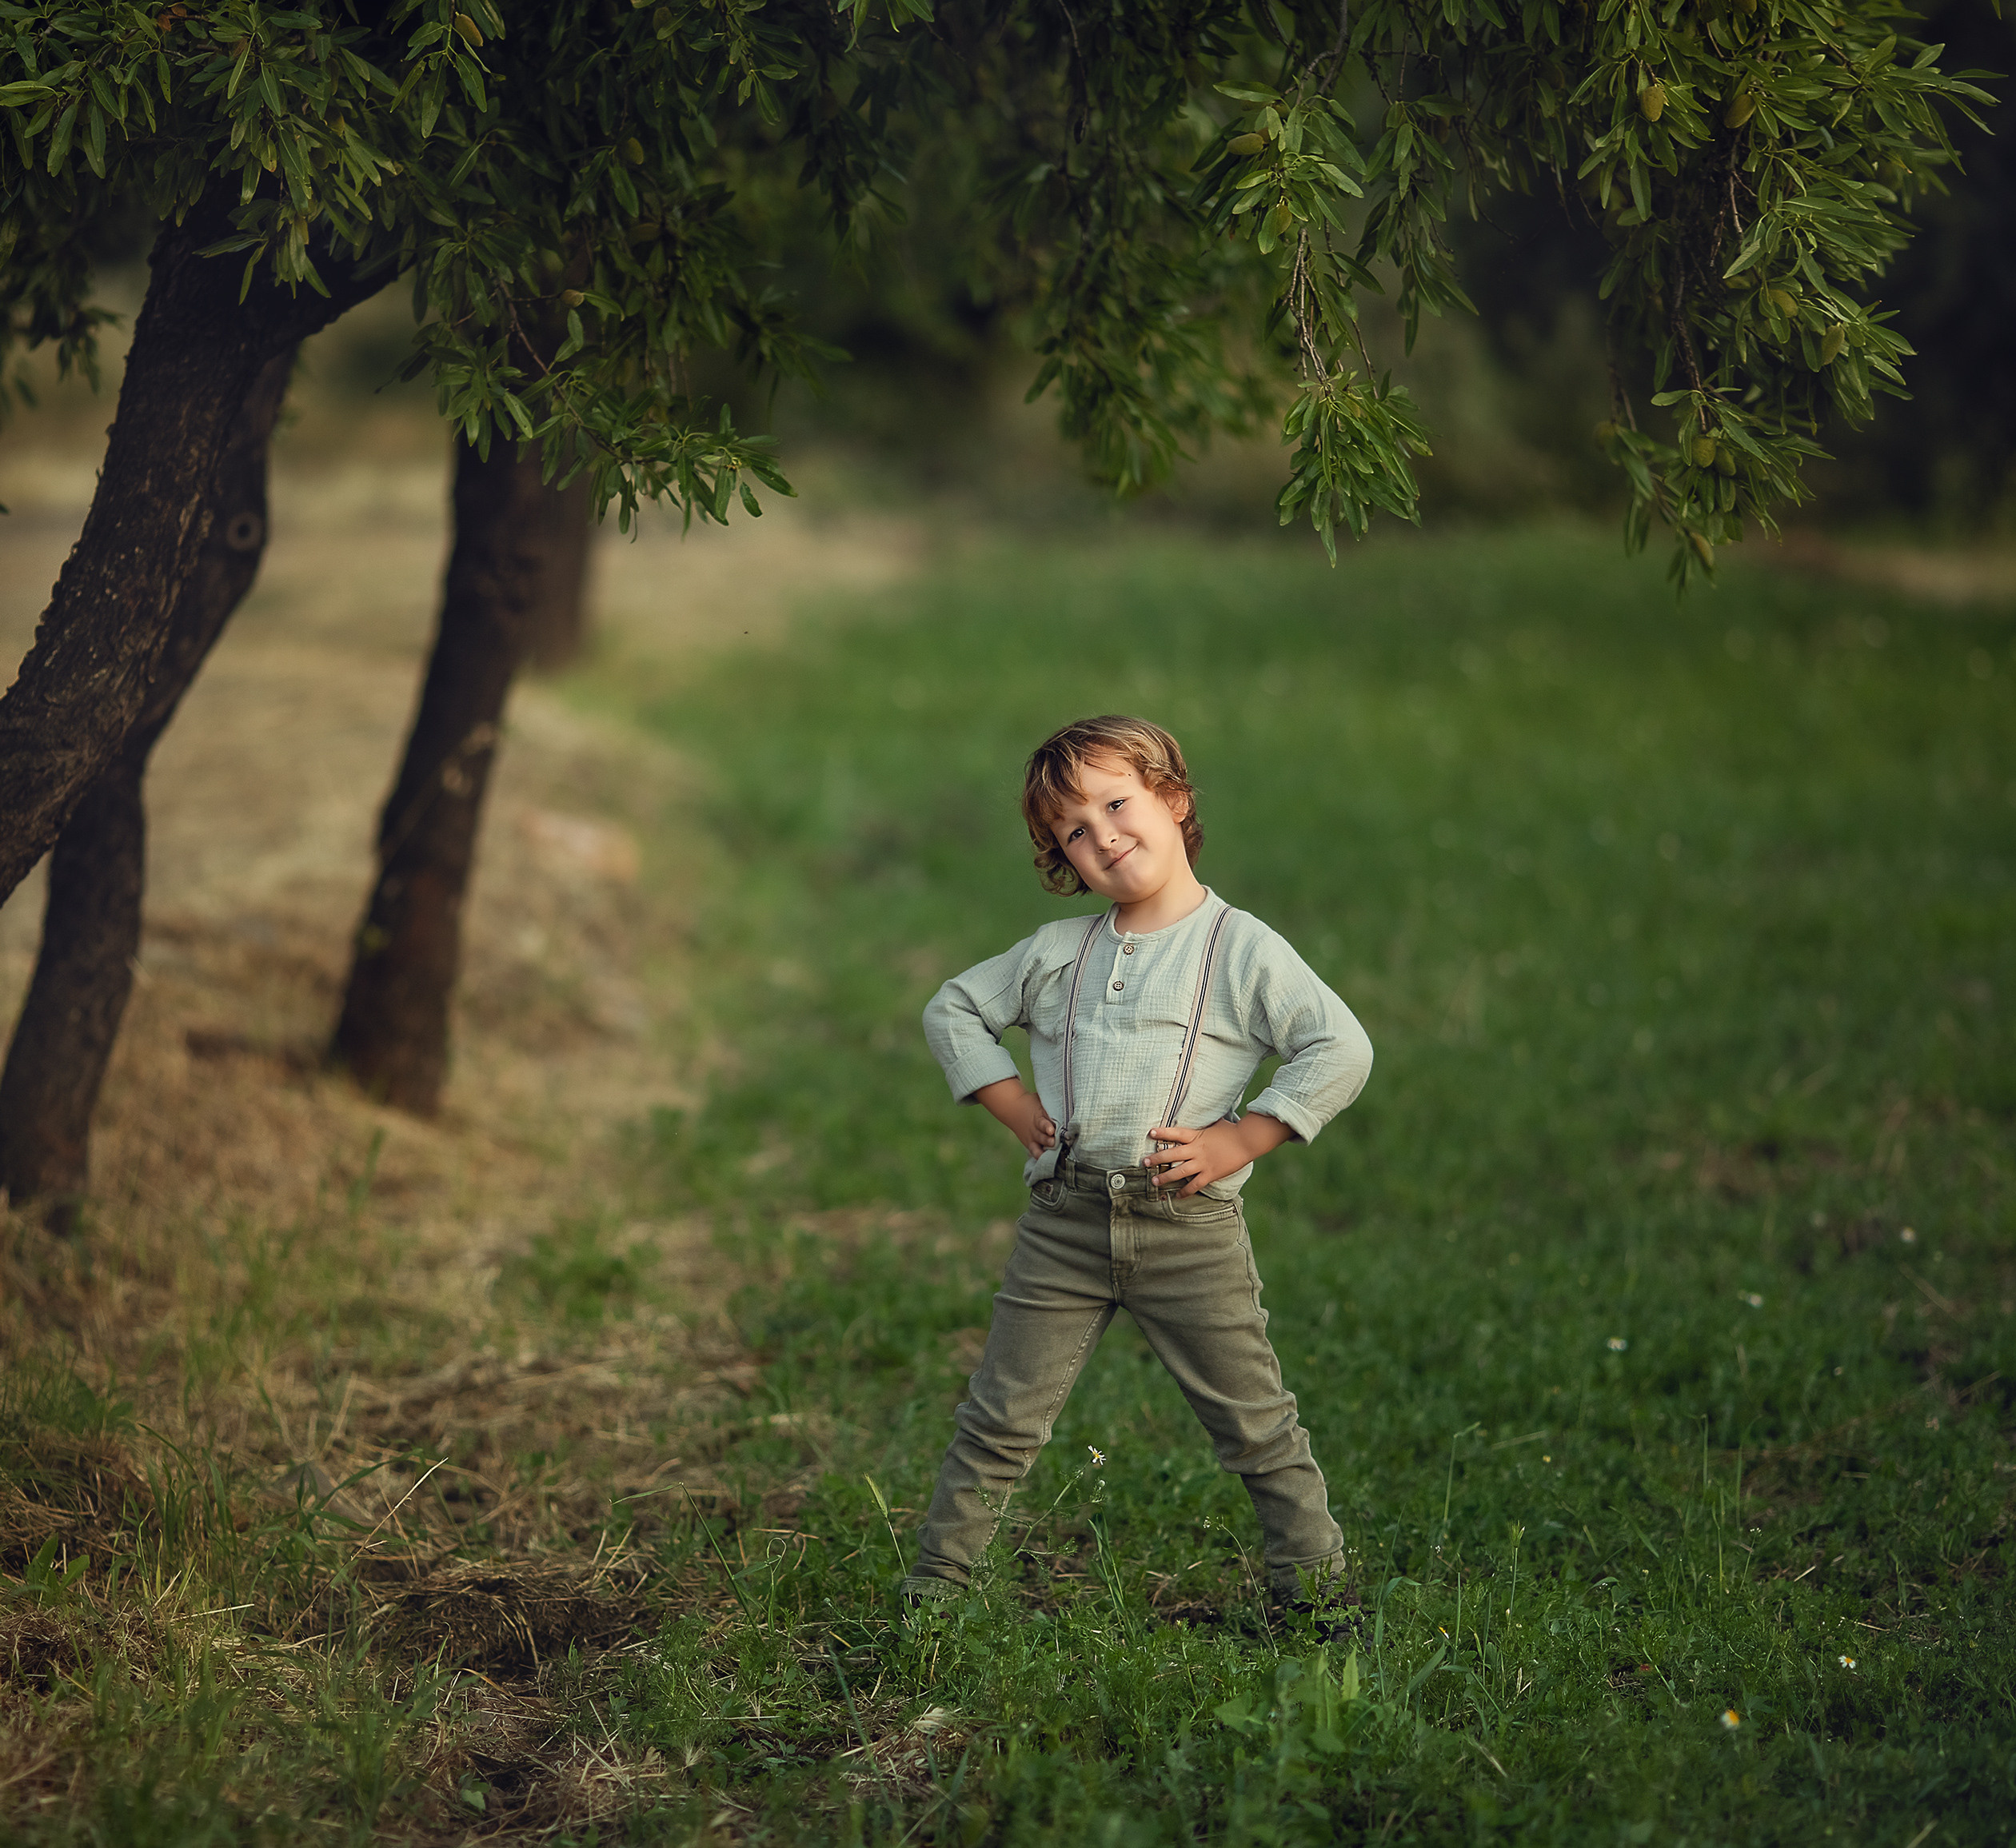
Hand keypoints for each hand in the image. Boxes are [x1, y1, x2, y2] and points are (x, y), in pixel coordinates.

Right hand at [973, 1077, 1057, 1159]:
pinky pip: (1035, 1153)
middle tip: (1055, 1144)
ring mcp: (1031, 1138)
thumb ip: (1052, 1106)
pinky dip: (1040, 1158)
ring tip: (1051, 1157)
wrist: (1013, 1107)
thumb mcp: (1041, 1101)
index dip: (1047, 1127)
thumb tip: (1072, 1102)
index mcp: (1038, 1117)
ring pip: (1037, 1148)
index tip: (1051, 1130)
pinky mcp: (1029, 1144)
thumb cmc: (1033, 1103)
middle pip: (1041, 1137)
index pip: (1042, 1123)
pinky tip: (1047, 1165)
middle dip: (1048, 1142)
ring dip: (1044, 1153)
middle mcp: (1034, 1130)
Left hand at [1146, 1113, 1292, 1195]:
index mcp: (1197, 1135)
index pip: (1176, 1133)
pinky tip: (1177, 1196)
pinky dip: (1186, 1192)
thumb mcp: (1214, 1123)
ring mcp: (1203, 1163)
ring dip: (1166, 1177)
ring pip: (1180, 1172)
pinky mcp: (1211, 1174)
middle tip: (1144, 1163)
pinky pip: (1195, 1185)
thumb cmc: (1231, 1131)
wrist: (1247, 1142)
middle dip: (1156, 1159)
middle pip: (1172, 1154)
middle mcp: (1197, 1149)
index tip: (1150, 1133)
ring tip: (1155, 1181)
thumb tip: (1197, 1113)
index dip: (1163, 1133)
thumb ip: (1202, 1123)